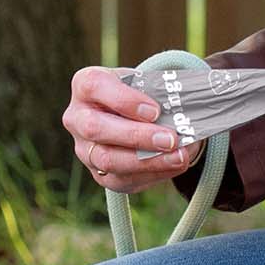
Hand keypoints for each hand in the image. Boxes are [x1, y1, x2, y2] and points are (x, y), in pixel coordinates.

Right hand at [64, 64, 203, 194]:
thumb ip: (161, 94)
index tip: (155, 110)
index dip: (124, 100)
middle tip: (171, 138)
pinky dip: (151, 174)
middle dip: (137, 135)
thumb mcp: (149, 84)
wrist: (136, 115)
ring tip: (179, 156)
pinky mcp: (98, 174)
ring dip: (147, 161)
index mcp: (86, 85)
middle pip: (96, 128)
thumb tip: (187, 112)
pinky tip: (173, 165)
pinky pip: (121, 180)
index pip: (95, 87)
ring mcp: (84, 148)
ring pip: (107, 160)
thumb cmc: (143, 93)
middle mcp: (77, 117)